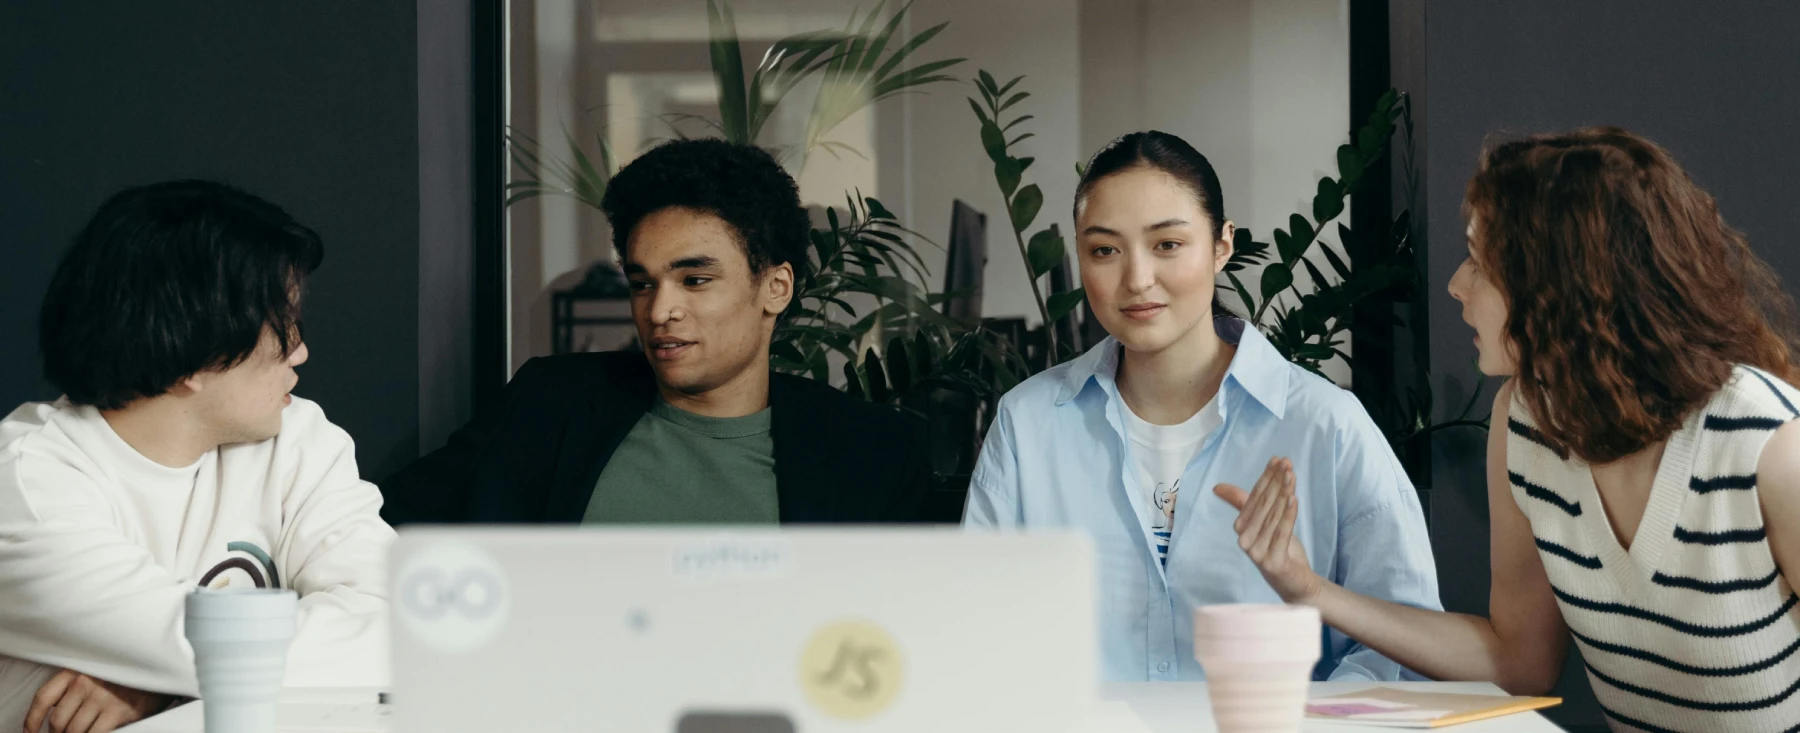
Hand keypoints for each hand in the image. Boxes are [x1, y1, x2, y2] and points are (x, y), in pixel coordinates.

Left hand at [23, 670, 168, 732]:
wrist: (164, 664)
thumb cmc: (132, 668)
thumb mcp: (100, 667)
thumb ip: (78, 682)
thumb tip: (59, 710)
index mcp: (77, 670)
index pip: (44, 698)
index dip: (32, 720)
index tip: (30, 732)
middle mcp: (85, 683)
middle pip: (58, 720)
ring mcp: (101, 698)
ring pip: (74, 730)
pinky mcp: (118, 712)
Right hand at [1213, 457, 1323, 604]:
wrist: (1295, 582)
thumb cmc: (1279, 549)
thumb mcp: (1264, 523)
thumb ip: (1244, 503)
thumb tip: (1217, 487)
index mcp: (1240, 528)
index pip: (1253, 497)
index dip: (1266, 477)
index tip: (1278, 460)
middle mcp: (1244, 540)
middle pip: (1263, 505)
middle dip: (1276, 482)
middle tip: (1287, 463)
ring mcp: (1257, 552)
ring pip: (1273, 516)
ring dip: (1283, 493)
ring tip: (1292, 475)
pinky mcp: (1272, 562)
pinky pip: (1281, 533)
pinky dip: (1287, 515)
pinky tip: (1293, 499)